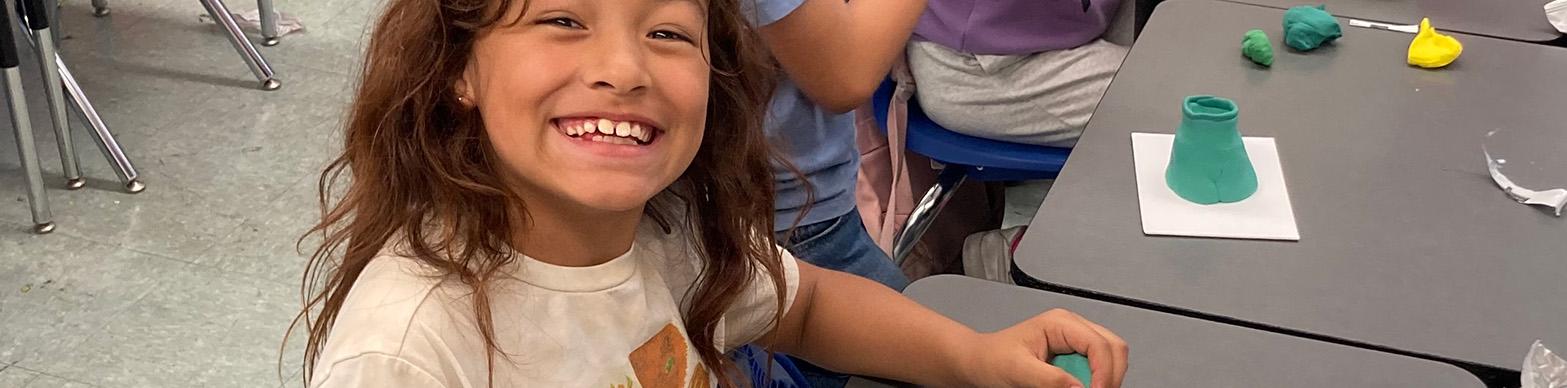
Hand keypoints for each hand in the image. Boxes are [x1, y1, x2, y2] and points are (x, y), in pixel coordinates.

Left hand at [960, 309, 1127, 387]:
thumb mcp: (1018, 370)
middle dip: (1111, 375)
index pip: (1099, 344)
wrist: (980, 363)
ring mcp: (1076, 344)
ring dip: (1103, 379)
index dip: (1105, 372)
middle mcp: (1073, 330)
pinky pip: (1097, 371)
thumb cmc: (991, 359)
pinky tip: (1077, 387)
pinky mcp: (1074, 360)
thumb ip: (1050, 379)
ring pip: (1111, 360)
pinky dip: (1094, 382)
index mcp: (1060, 323)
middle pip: (1114, 349)